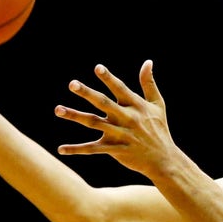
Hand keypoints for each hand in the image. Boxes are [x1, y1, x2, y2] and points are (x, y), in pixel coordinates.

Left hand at [54, 61, 178, 177]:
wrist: (164, 159)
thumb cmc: (160, 129)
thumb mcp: (158, 105)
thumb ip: (149, 83)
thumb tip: (148, 62)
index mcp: (137, 106)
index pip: (121, 89)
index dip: (109, 79)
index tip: (97, 68)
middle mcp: (127, 119)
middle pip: (104, 104)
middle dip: (88, 94)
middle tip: (72, 84)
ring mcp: (120, 135)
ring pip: (94, 123)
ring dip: (75, 116)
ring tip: (58, 110)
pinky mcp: (115, 150)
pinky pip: (93, 149)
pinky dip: (77, 149)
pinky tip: (61, 149)